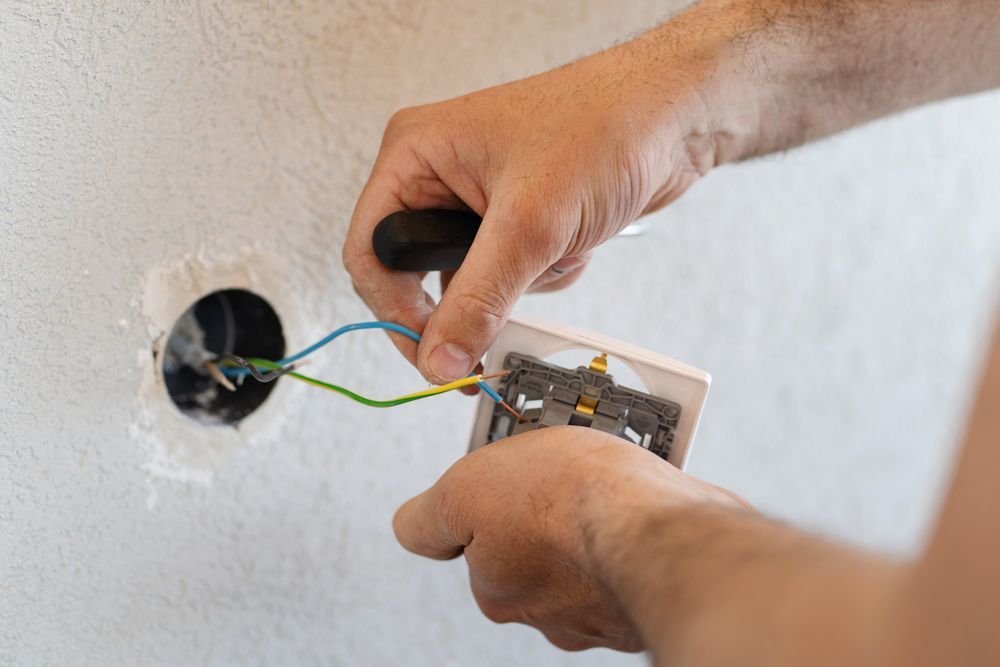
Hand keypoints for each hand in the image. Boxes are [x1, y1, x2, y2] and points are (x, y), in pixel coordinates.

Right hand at [343, 37, 725, 383]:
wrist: (674, 119)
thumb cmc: (603, 125)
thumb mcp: (531, 222)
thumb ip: (478, 298)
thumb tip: (440, 358)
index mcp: (415, 154)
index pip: (371, 252)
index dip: (397, 312)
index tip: (432, 354)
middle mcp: (438, 176)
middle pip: (418, 274)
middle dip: (467, 300)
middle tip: (488, 333)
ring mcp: (478, 199)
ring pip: (469, 282)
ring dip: (515, 286)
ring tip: (554, 254)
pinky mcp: (516, 219)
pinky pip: (508, 276)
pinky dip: (542, 275)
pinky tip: (572, 246)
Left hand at [392, 426, 750, 651]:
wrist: (662, 530)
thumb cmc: (574, 501)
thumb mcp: (468, 487)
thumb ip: (429, 519)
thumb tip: (410, 528)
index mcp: (497, 588)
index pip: (464, 547)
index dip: (472, 505)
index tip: (491, 481)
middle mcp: (543, 610)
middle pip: (520, 547)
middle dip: (533, 511)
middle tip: (553, 471)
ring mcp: (597, 608)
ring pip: (574, 553)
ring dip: (582, 524)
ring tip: (601, 482)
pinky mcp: (645, 595)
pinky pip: (624, 556)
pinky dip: (626, 534)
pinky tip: (634, 504)